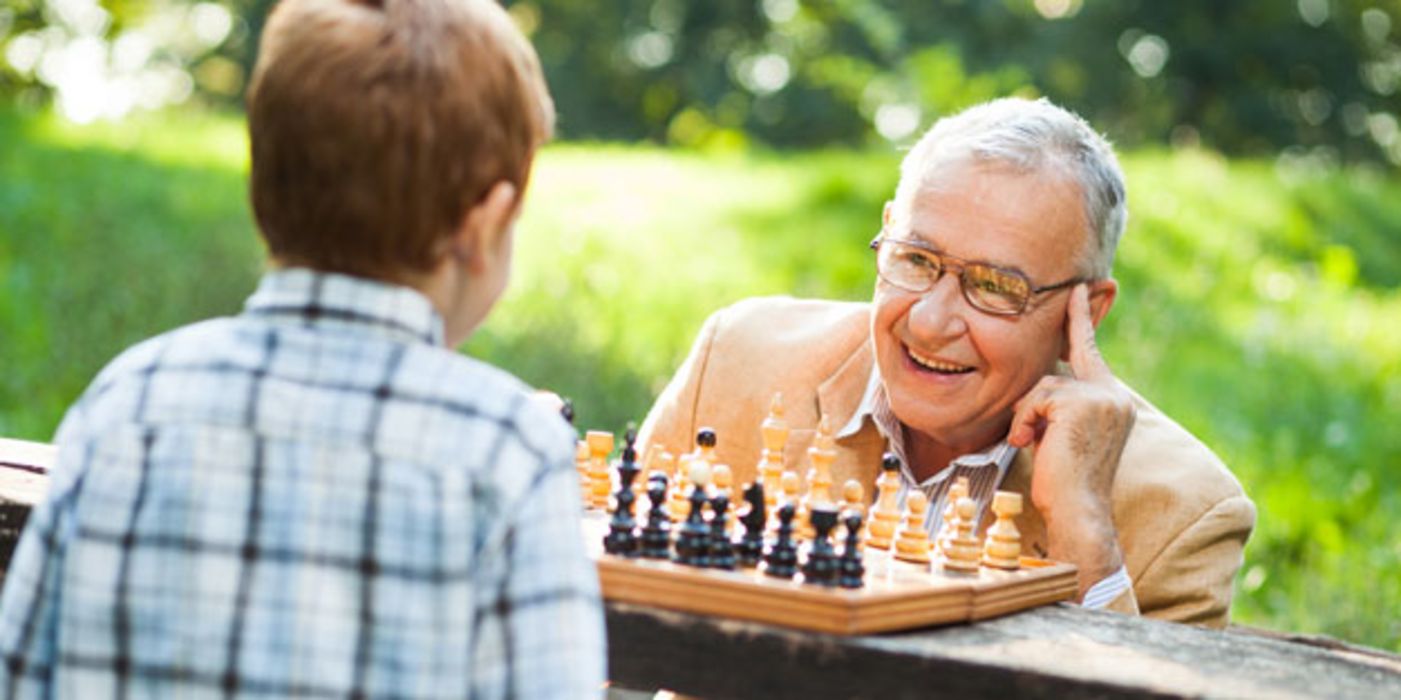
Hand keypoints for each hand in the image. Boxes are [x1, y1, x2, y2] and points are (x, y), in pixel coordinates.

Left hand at [1006, 284, 1135, 596]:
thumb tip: (1041, 386)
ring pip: (1040, 387)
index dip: (1080, 317)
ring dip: (1026, 418)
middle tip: (1036, 419)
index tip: (1079, 286)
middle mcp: (1113, 394)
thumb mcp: (1062, 434)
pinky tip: (1030, 444)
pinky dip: (1023, 423)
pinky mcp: (1081, 403)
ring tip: (1034, 445)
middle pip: (1053, 373)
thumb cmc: (1063, 481)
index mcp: (1112, 400)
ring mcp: (1101, 397)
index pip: (1089, 350)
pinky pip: (1034, 400)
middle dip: (1034, 402)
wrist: (1078, 512)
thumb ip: (1058, 404)